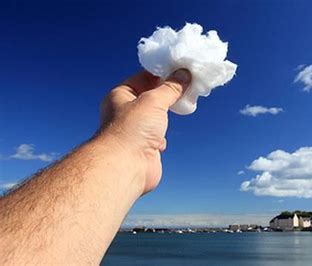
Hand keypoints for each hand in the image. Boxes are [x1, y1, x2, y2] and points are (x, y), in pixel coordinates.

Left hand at [99, 69, 190, 194]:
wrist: (125, 167)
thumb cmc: (131, 129)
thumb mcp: (154, 101)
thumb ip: (170, 88)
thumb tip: (184, 74)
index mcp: (121, 95)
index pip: (144, 78)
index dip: (162, 74)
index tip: (181, 71)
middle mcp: (126, 112)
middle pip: (151, 97)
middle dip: (168, 95)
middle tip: (187, 87)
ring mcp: (135, 130)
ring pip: (156, 117)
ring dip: (166, 116)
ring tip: (183, 106)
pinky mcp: (144, 147)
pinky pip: (158, 136)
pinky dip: (164, 136)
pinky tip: (166, 137)